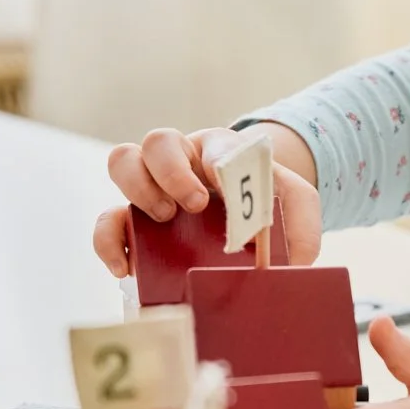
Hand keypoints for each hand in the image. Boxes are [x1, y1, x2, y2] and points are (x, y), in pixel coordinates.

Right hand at [93, 123, 322, 275]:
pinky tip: (126, 267)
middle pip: (158, 141)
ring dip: (139, 189)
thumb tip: (289, 264)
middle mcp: (182, 160)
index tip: (221, 179)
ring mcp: (153, 187)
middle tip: (194, 205)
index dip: (216, 157)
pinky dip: (109, 239)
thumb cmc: (268, 207)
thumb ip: (301, 227)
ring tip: (164, 220)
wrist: (246, 222)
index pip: (215, 142)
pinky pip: (108, 219)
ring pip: (123, 161)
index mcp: (222, 151)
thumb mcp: (296, 210)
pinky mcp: (133, 220)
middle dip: (172, 172)